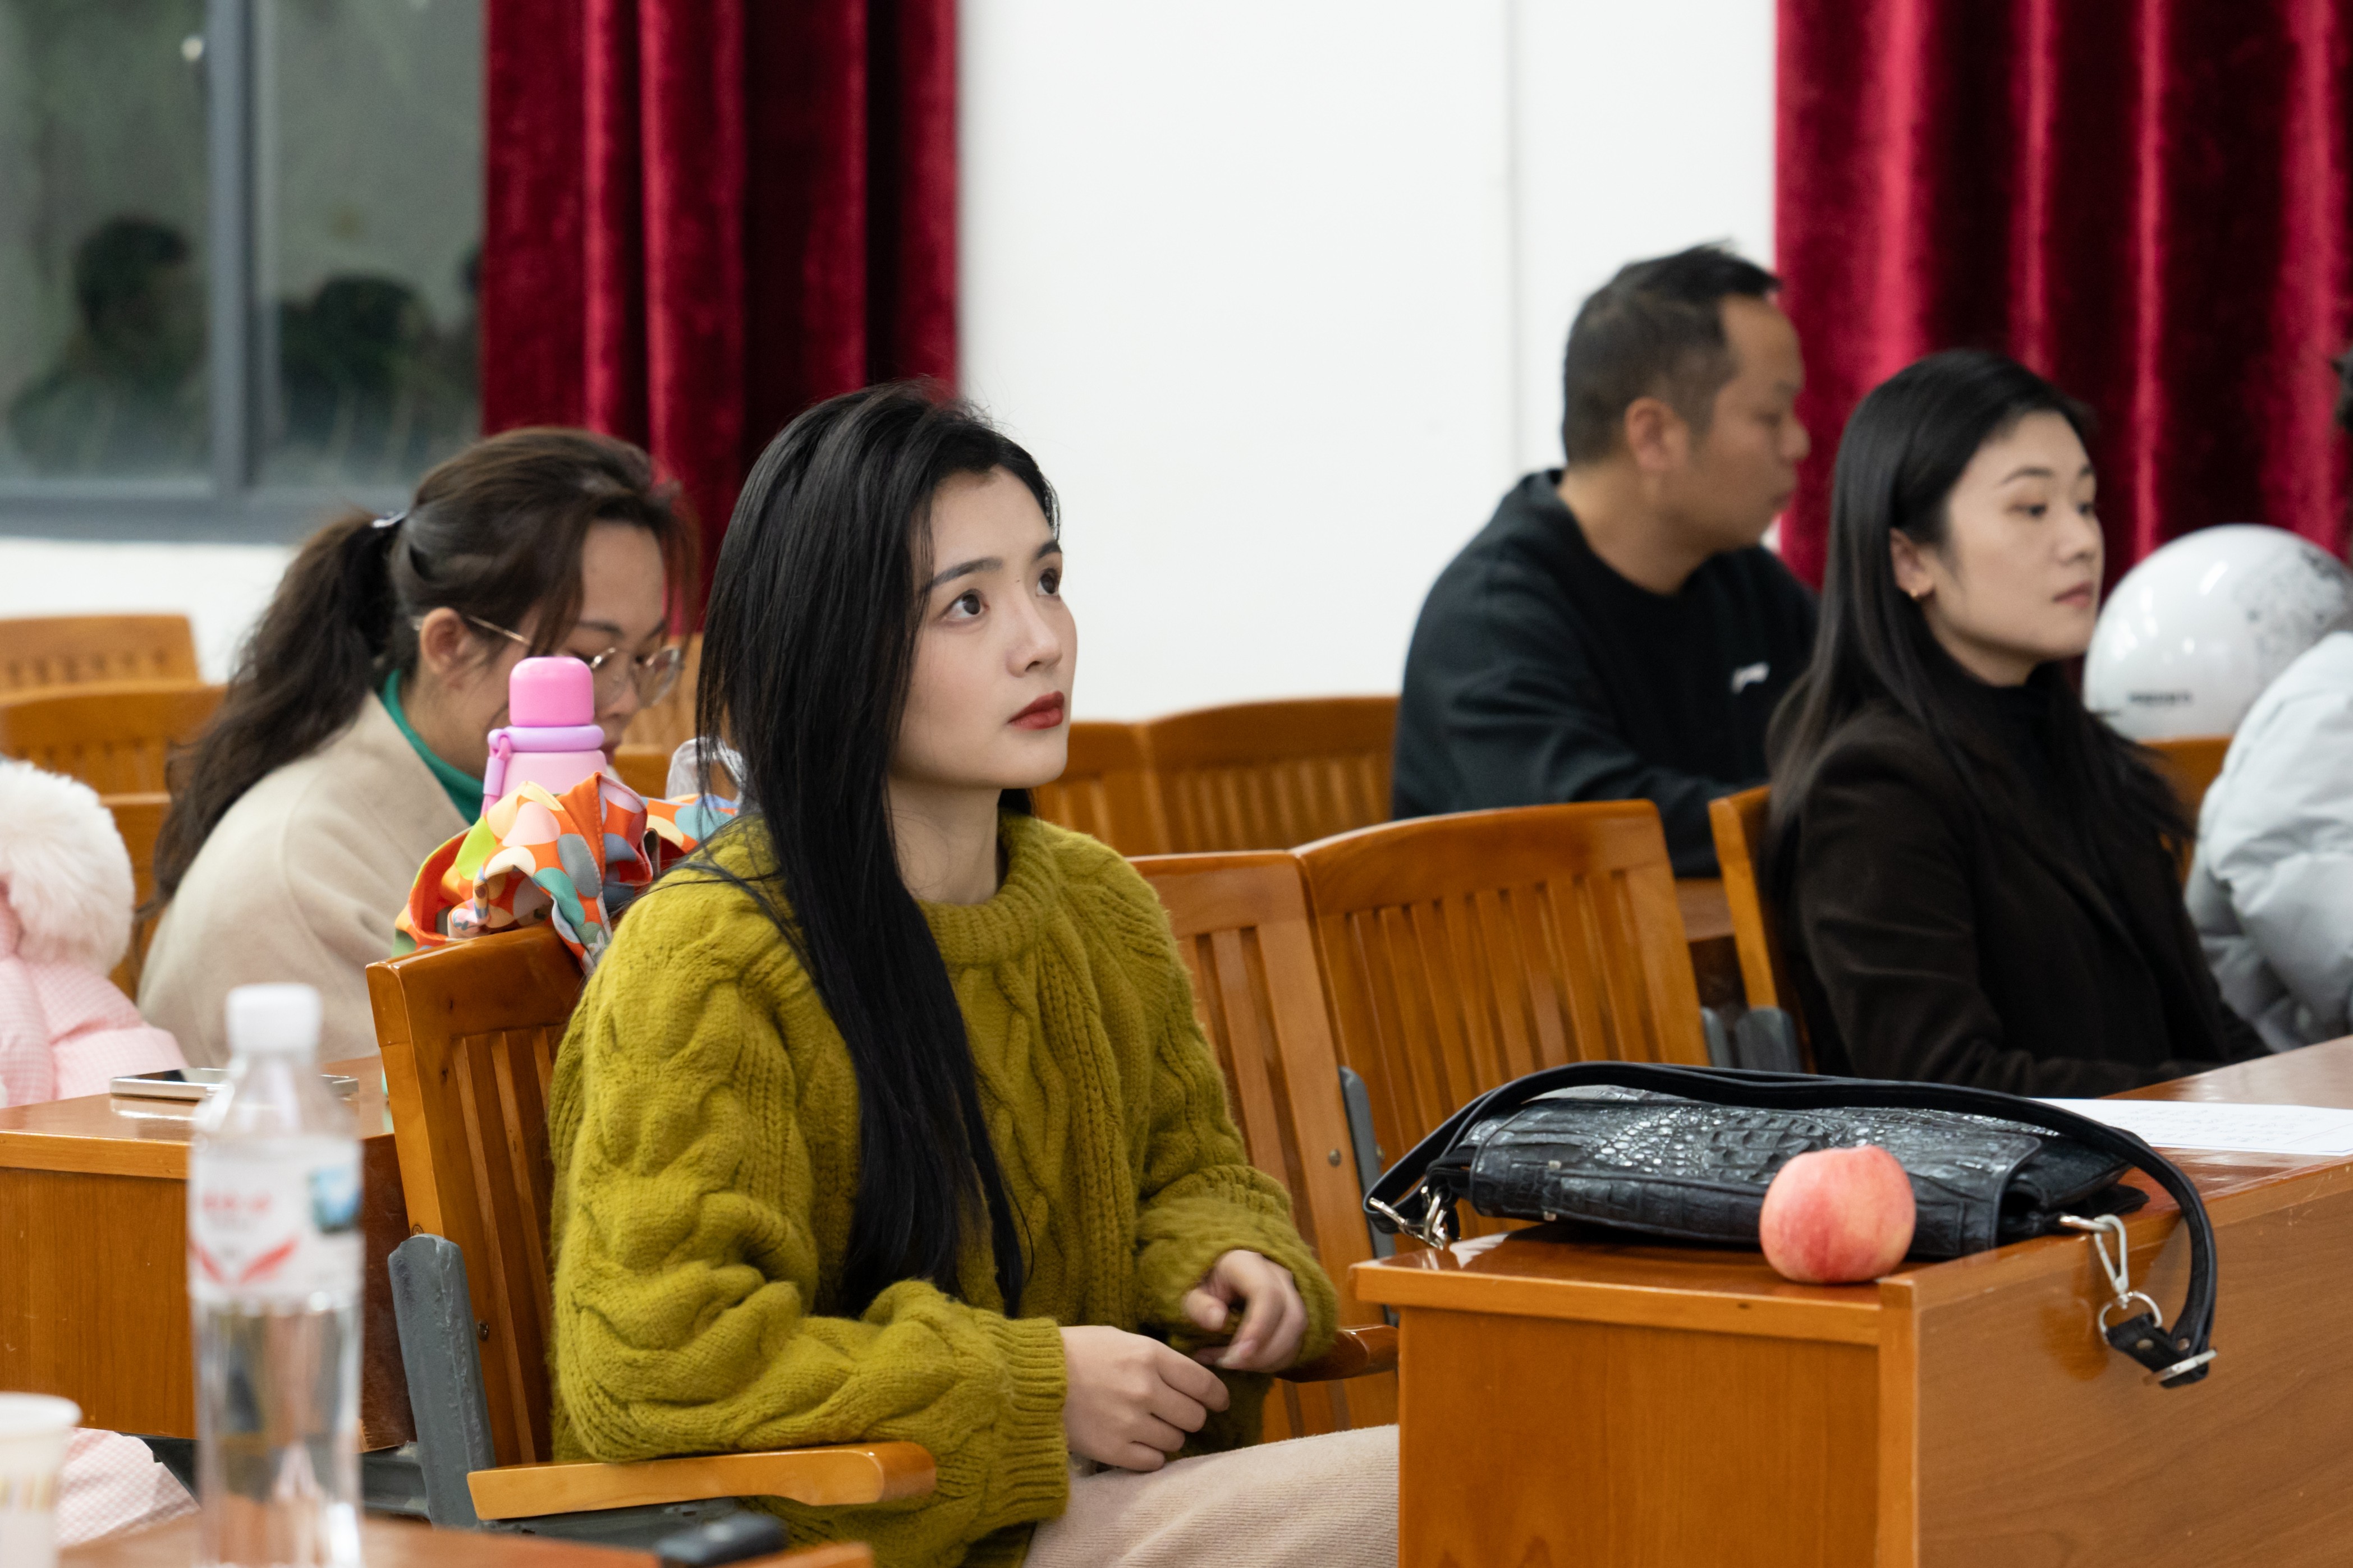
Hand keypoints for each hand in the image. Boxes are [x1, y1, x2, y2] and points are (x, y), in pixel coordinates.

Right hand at [1059, 1325, 1231, 1471]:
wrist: (1030, 1379)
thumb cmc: (1076, 1352)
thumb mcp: (1119, 1339)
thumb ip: (1154, 1358)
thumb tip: (1186, 1379)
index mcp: (1149, 1356)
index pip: (1203, 1383)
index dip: (1216, 1396)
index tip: (1218, 1402)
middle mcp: (1146, 1390)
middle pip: (1194, 1416)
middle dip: (1189, 1416)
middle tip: (1175, 1413)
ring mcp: (1130, 1423)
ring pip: (1176, 1440)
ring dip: (1167, 1435)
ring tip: (1147, 1426)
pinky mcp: (1114, 1450)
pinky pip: (1153, 1462)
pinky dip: (1149, 1455)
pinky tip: (1135, 1442)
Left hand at [1181, 1249, 1306, 1371]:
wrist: (1216, 1281)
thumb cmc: (1203, 1288)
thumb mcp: (1190, 1295)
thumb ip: (1199, 1306)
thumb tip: (1218, 1321)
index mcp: (1248, 1263)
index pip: (1267, 1293)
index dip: (1259, 1327)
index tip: (1240, 1354)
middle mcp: (1277, 1275)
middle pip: (1292, 1316)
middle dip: (1264, 1351)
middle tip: (1228, 1364)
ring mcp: (1291, 1293)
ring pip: (1297, 1332)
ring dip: (1268, 1359)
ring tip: (1230, 1363)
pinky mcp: (1294, 1313)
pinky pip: (1295, 1343)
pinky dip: (1273, 1361)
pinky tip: (1245, 1363)